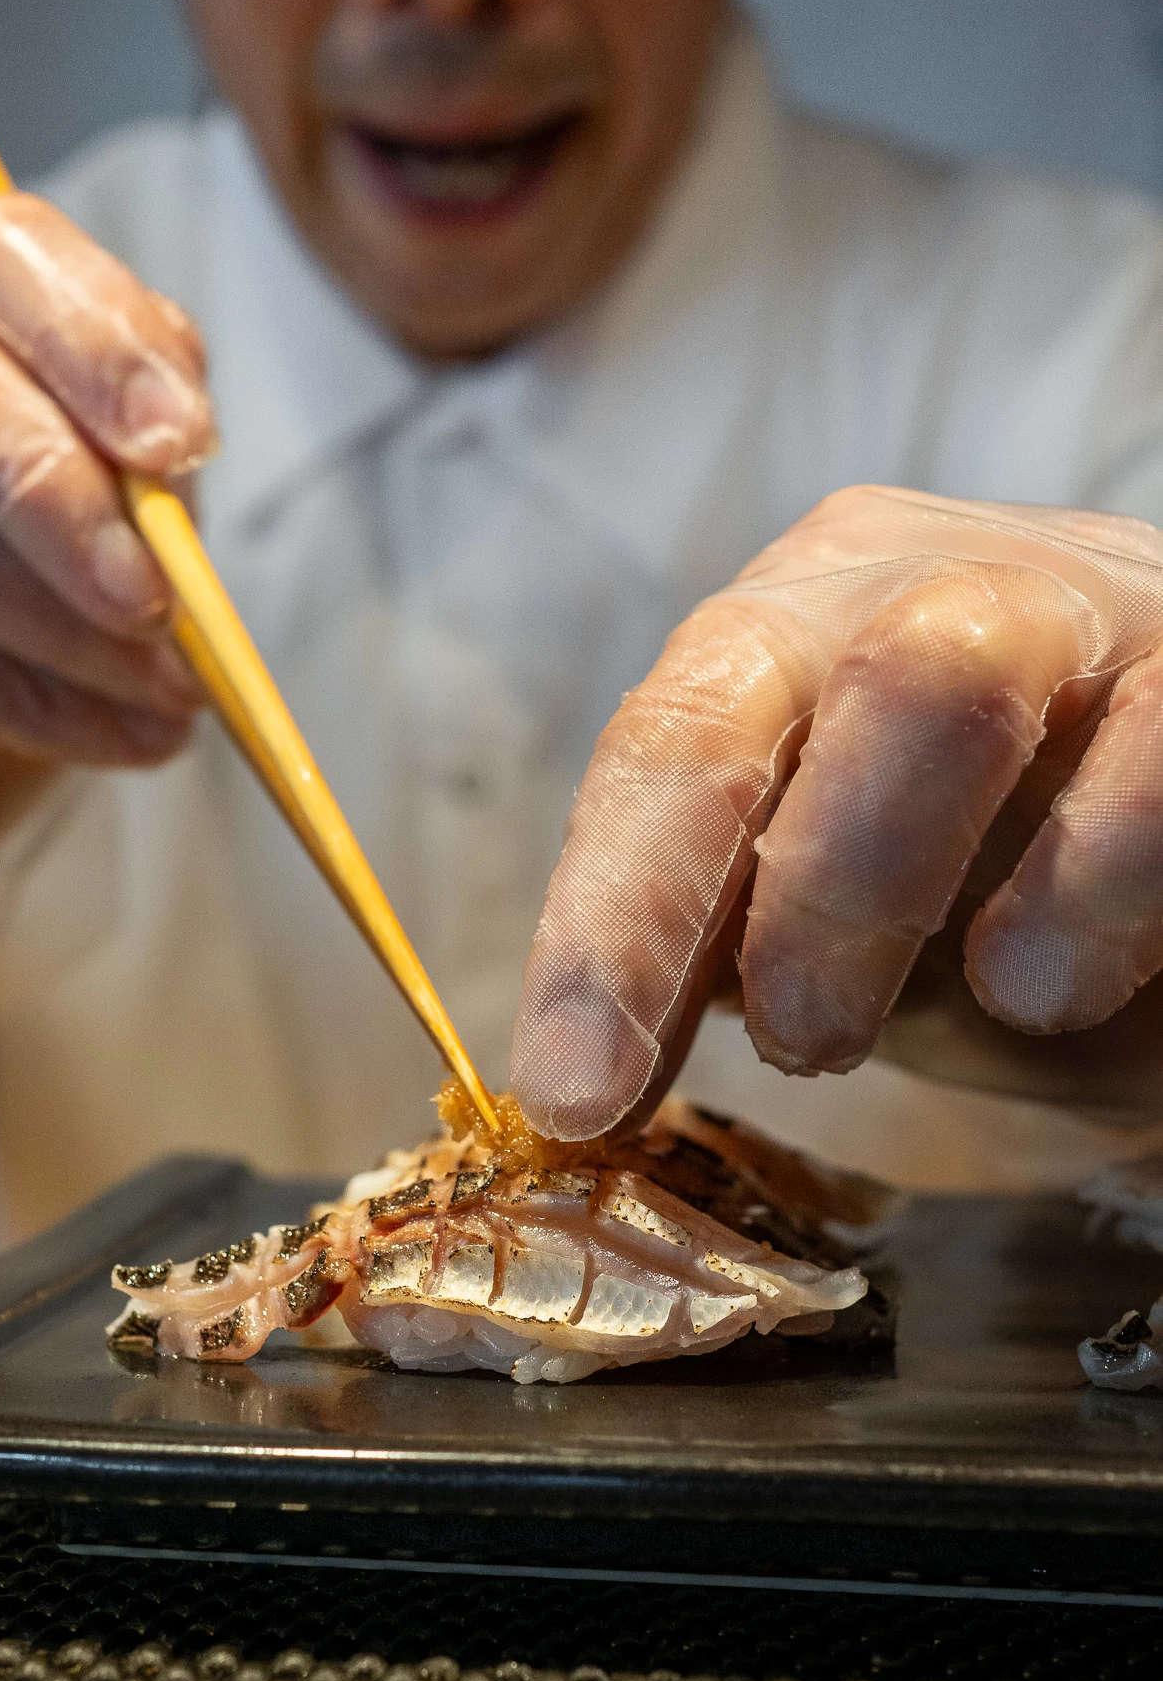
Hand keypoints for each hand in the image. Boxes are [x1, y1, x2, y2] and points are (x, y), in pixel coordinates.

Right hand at [0, 194, 213, 915]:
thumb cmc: (25, 582)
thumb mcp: (107, 502)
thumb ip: (143, 473)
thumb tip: (176, 507)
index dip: (98, 342)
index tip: (182, 442)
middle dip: (55, 491)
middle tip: (156, 593)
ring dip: (74, 631)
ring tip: (176, 687)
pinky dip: (44, 708)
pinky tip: (130, 733)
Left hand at [512, 485, 1162, 1137]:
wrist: (1161, 880)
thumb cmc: (975, 888)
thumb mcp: (824, 925)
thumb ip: (716, 959)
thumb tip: (581, 1079)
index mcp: (793, 632)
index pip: (678, 742)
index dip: (616, 923)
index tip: (575, 1097)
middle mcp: (933, 584)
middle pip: (847, 680)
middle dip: (815, 884)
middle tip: (808, 1044)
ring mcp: (1095, 610)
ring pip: (970, 681)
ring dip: (945, 872)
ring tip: (1005, 1002)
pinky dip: (1111, 873)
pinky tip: (1074, 974)